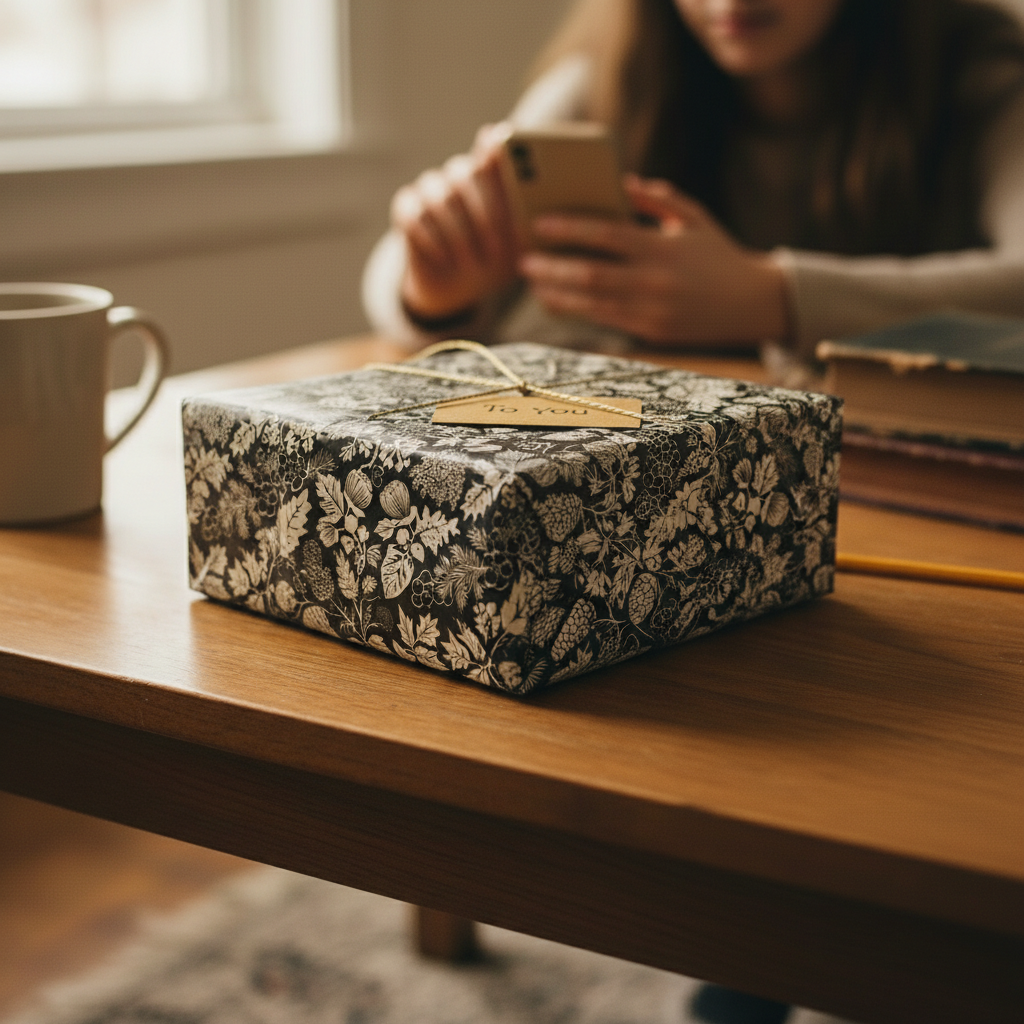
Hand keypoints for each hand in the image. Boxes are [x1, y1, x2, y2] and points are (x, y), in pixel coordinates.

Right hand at [391, 123, 520, 322]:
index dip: (493, 146)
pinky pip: (413, 216)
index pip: (491, 150)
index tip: (500, 142)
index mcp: (489, 176)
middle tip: (494, 249)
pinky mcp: (406, 209)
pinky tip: (445, 259)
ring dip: (458, 234)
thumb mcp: (518, 245)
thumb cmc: (496, 260)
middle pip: (463, 175)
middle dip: (483, 215)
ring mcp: (429, 189)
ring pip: (439, 198)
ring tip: (470, 263)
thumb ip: (526, 219)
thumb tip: (535, 201)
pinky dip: (431, 240)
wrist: (461, 286)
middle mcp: (458, 175)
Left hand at [519, 175, 789, 345]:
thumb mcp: (692, 217)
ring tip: (534, 283)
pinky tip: (557, 301)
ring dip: (557, 294)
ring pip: (591, 304)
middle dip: (551, 268)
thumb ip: (655, 198)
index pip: (606, 235)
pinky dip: (577, 310)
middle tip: (523, 261)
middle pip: (590, 275)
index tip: (539, 224)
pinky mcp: (650, 332)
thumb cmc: (717, 252)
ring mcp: (651, 311)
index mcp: (662, 248)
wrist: (751, 302)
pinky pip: (605, 320)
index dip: (569, 229)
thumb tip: (618, 182)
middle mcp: (654, 282)